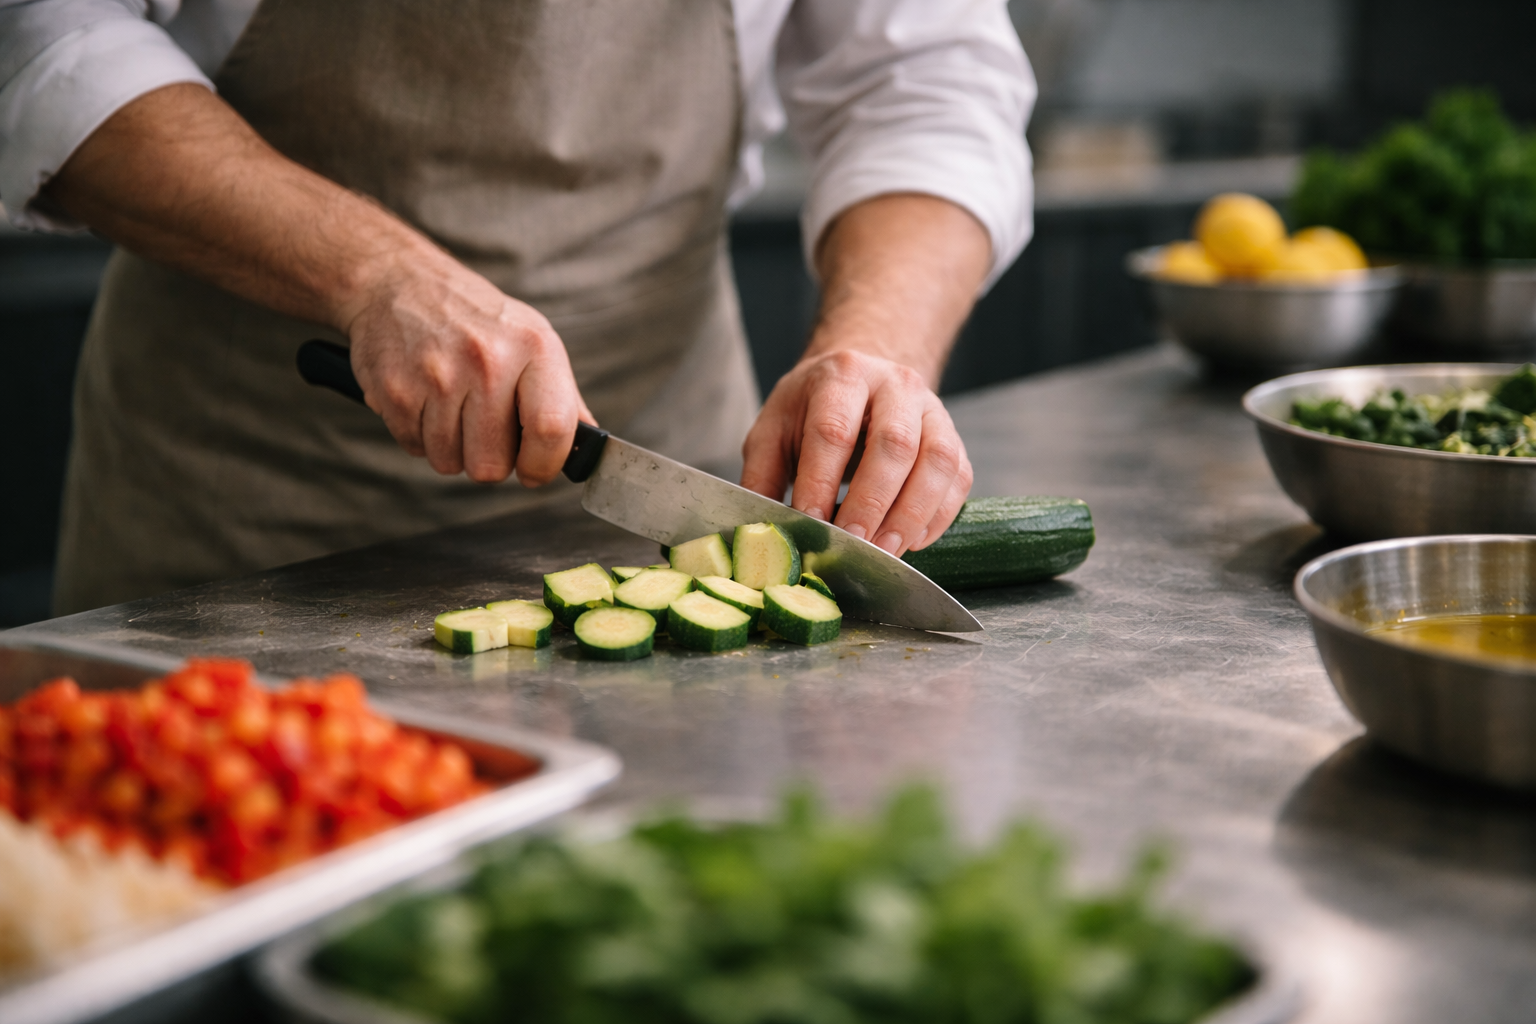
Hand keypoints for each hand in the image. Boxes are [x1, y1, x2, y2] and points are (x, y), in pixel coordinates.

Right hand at [344, 259, 592, 485]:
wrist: (400, 281)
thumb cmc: (478, 320)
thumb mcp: (532, 340)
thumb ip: (563, 398)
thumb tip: (588, 450)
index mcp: (533, 347)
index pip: (551, 429)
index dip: (544, 465)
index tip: (535, 471)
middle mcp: (487, 360)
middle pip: (492, 465)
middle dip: (491, 460)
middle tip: (485, 429)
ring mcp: (437, 376)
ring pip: (451, 463)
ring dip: (453, 449)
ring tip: (452, 407)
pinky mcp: (396, 391)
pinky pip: (416, 449)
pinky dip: (421, 436)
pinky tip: (426, 401)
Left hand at [738, 193, 989, 554]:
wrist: (862, 380)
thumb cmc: (811, 412)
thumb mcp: (774, 430)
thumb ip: (761, 477)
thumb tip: (760, 533)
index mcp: (842, 375)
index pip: (833, 429)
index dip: (822, 481)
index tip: (810, 522)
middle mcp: (894, 385)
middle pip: (894, 443)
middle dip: (872, 501)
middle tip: (853, 544)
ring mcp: (932, 410)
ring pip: (936, 462)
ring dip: (911, 514)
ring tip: (885, 551)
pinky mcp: (954, 439)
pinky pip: (958, 480)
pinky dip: (937, 517)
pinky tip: (911, 541)